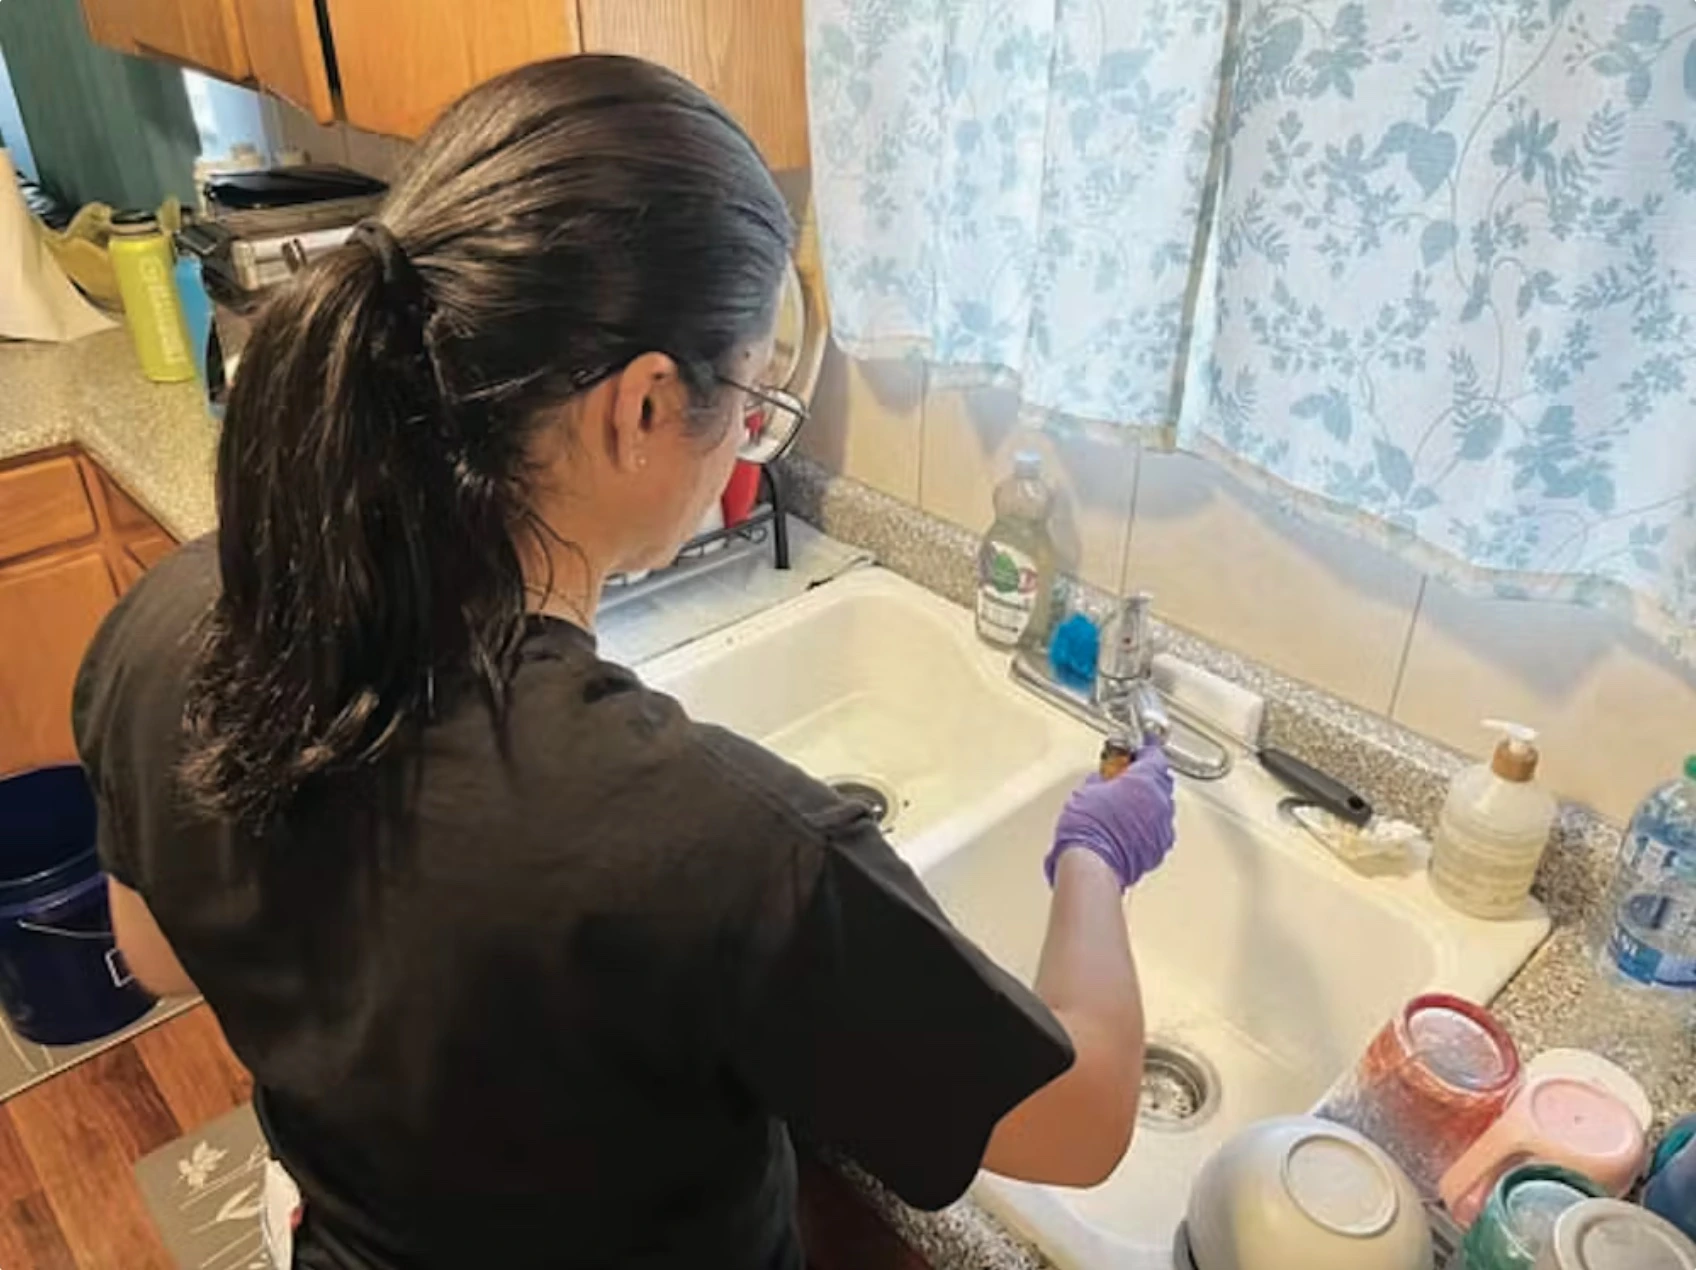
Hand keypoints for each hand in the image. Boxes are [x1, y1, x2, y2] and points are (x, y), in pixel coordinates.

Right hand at [1044, 742, 1175, 891]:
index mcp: (1145, 781)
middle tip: (1126, 778)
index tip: (1138, 750)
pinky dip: (1147, 826)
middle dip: (1146, 778)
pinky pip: (1158, 830)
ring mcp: (1162, 828)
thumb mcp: (1086, 790)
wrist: (1092, 864)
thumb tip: (1103, 781)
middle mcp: (1160, 803)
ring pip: (1161, 807)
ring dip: (1147, 803)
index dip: (1145, 751)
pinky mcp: (1158, 849)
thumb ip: (1102, 780)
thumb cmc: (1088, 829)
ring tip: (1124, 807)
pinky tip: (1127, 828)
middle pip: (1161, 781)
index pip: (1154, 756)